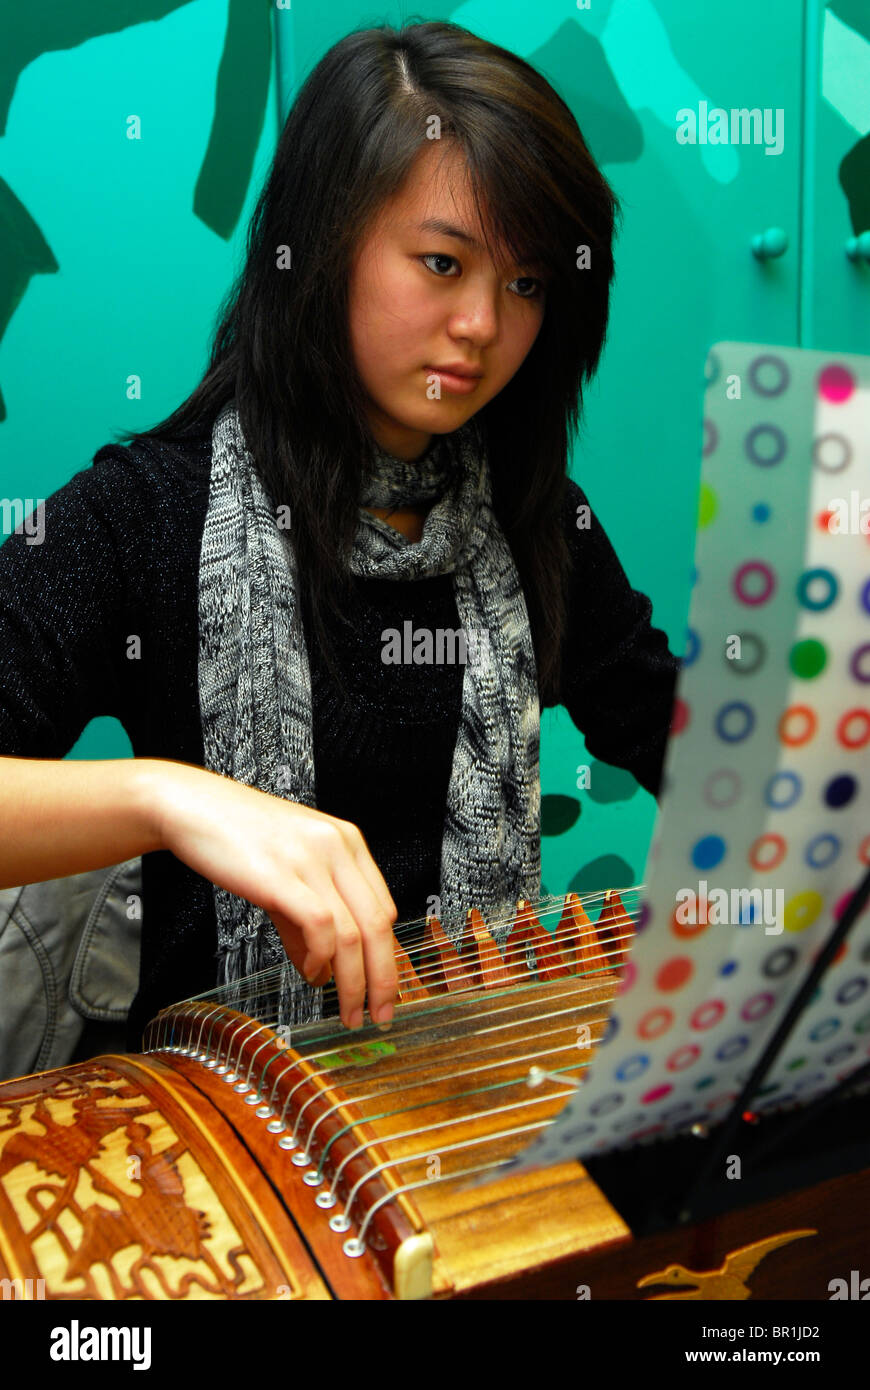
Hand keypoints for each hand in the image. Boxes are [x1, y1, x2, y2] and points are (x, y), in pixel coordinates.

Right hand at [149, 760, 398, 1028]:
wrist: (190, 806)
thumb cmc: (236, 837)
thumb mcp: (286, 874)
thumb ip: (305, 922)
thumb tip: (321, 971)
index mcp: (347, 843)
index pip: (385, 908)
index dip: (388, 955)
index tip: (383, 989)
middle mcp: (338, 847)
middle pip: (379, 925)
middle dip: (382, 979)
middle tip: (380, 1015)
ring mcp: (312, 859)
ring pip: (353, 933)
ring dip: (353, 982)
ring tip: (346, 1010)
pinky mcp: (283, 874)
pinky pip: (320, 926)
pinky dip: (320, 958)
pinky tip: (311, 972)